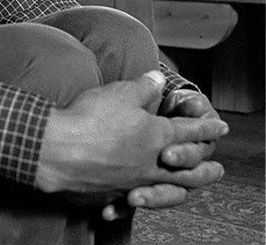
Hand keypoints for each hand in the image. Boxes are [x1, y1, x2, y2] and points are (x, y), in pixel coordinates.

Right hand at [35, 70, 227, 203]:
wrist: (60, 150)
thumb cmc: (91, 119)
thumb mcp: (121, 93)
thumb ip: (143, 86)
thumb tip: (157, 78)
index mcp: (156, 135)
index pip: (189, 130)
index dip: (206, 127)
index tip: (220, 127)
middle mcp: (150, 162)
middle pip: (187, 167)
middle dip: (203, 166)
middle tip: (217, 168)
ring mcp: (133, 181)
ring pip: (165, 188)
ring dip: (180, 187)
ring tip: (188, 190)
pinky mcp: (112, 193)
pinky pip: (133, 200)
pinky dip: (139, 200)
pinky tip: (134, 199)